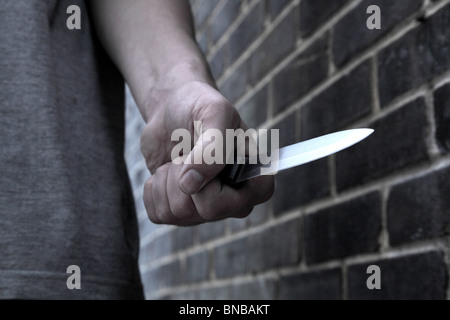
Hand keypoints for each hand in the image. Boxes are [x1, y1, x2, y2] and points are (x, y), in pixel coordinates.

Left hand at [140, 80, 273, 225]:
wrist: (170, 108)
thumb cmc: (199, 106)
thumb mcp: (215, 112)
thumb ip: (214, 146)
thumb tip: (189, 185)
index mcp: (254, 178)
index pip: (243, 203)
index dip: (218, 184)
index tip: (209, 156)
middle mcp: (233, 200)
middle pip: (208, 211)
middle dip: (188, 176)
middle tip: (189, 154)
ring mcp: (205, 209)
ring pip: (179, 214)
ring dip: (168, 179)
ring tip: (179, 159)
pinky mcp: (178, 211)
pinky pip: (158, 214)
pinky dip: (153, 188)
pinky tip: (166, 170)